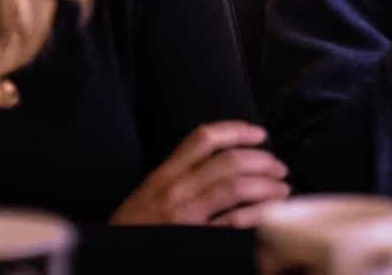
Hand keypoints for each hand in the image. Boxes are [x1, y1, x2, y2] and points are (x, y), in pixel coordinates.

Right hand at [111, 121, 288, 227]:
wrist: (108, 263)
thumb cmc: (133, 233)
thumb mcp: (148, 196)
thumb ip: (180, 178)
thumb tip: (226, 165)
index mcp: (164, 175)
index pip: (203, 138)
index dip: (237, 130)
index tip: (260, 134)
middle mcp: (174, 190)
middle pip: (228, 161)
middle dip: (263, 161)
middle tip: (280, 169)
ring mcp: (184, 216)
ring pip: (235, 186)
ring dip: (267, 186)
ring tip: (283, 191)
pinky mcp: (194, 241)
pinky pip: (233, 221)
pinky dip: (258, 214)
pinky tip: (271, 215)